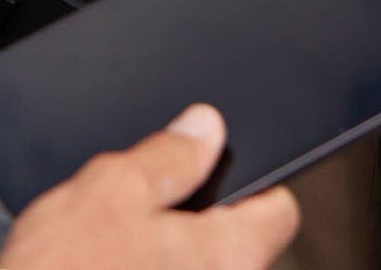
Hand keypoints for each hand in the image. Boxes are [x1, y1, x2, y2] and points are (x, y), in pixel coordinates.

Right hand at [0, 102, 299, 269]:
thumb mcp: (108, 190)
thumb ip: (167, 155)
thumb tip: (206, 126)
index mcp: (228, 256)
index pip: (278, 209)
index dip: (251, 180)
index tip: (223, 167)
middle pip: (232, 243)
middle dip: (193, 219)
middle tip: (143, 206)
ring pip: (194, 269)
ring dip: (166, 255)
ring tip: (111, 245)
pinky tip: (102, 267)